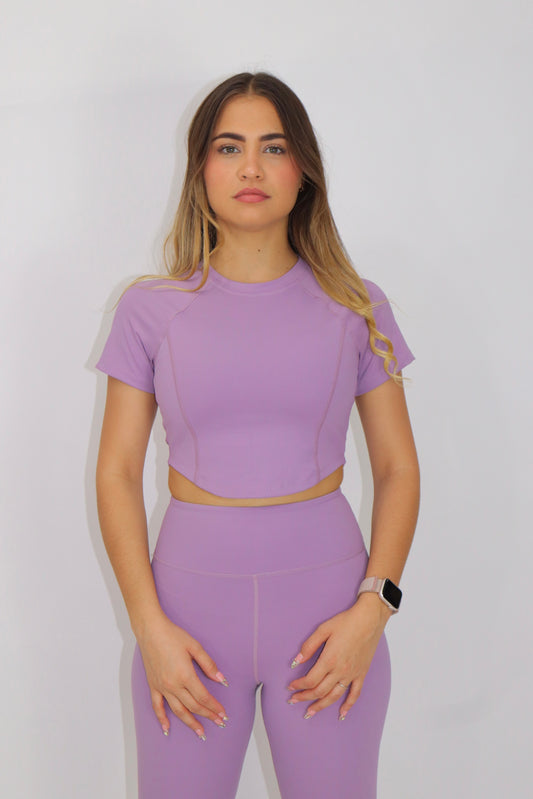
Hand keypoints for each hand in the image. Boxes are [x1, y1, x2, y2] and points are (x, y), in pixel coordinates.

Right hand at [136, 613, 229, 740]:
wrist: (151, 630)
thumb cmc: (173, 636)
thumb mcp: (195, 646)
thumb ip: (208, 664)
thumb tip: (221, 680)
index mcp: (185, 675)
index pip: (203, 697)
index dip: (214, 707)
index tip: (223, 714)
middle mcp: (173, 685)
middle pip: (193, 706)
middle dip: (207, 716)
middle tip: (219, 723)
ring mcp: (162, 687)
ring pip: (178, 711)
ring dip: (190, 723)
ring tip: (200, 733)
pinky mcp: (153, 686)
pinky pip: (157, 707)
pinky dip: (162, 719)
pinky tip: (167, 729)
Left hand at [286, 593, 391, 720]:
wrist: (369, 619)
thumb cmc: (346, 621)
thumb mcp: (323, 629)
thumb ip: (309, 646)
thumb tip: (295, 661)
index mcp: (329, 659)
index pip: (310, 680)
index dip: (298, 686)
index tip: (290, 687)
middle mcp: (340, 670)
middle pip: (319, 691)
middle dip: (304, 698)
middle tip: (293, 700)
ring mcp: (352, 674)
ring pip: (334, 697)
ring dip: (320, 706)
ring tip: (310, 712)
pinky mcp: (361, 674)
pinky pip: (355, 694)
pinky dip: (348, 706)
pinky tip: (341, 714)